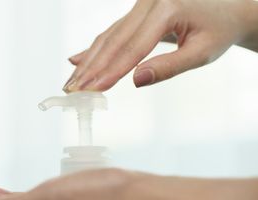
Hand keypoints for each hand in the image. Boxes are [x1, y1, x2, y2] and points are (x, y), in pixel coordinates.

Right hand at [63, 0, 257, 90]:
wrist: (228, 9)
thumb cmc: (218, 31)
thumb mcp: (202, 53)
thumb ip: (169, 67)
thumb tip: (137, 80)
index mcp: (168, 7)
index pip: (133, 46)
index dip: (111, 70)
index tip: (93, 89)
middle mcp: (149, 2)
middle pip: (113, 41)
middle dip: (91, 68)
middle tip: (72, 90)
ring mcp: (140, 5)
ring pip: (108, 37)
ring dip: (88, 62)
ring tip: (71, 83)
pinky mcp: (136, 12)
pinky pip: (112, 32)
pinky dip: (94, 50)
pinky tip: (76, 61)